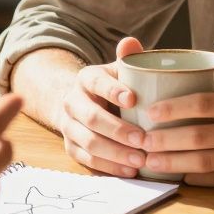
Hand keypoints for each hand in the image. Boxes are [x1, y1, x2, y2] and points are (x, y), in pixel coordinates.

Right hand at [55, 36, 147, 176]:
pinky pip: (87, 160)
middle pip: (92, 118)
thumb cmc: (113, 87)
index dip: (113, 90)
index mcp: (86, 78)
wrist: (82, 104)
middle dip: (118, 130)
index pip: (97, 82)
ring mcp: (69, 126)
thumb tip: (130, 42)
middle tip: (143, 139)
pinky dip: (109, 167)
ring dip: (115, 153)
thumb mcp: (119, 70)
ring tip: (140, 160)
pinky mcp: (71, 147)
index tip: (134, 99)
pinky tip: (130, 170)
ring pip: (89, 142)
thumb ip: (129, 58)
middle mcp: (72, 101)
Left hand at [141, 39, 213, 185]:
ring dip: (173, 163)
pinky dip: (197, 180)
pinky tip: (177, 175)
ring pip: (205, 163)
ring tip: (150, 161)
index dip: (174, 109)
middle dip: (164, 140)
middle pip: (198, 138)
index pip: (204, 105)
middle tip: (140, 138)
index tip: (151, 111)